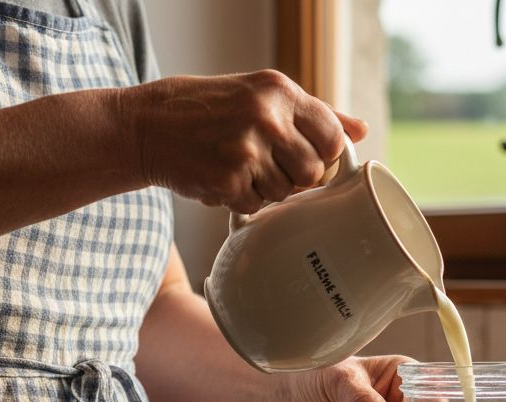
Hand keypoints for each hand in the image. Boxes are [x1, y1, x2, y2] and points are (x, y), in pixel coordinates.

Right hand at [126, 70, 368, 212]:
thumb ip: (313, 113)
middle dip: (294, 176)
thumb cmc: (206, 110)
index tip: (305, 155)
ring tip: (239, 168)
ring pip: (286, 193)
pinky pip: (255, 206)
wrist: (145, 126)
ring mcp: (246, 150)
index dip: (323, 155)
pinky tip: (222, 178)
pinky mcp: (227, 180)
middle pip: (312, 172)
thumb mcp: (259, 95)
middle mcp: (266, 117)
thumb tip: (360, 131)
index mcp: (278, 91)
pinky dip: (240, 200)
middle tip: (265, 164)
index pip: (331, 137)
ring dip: (266, 189)